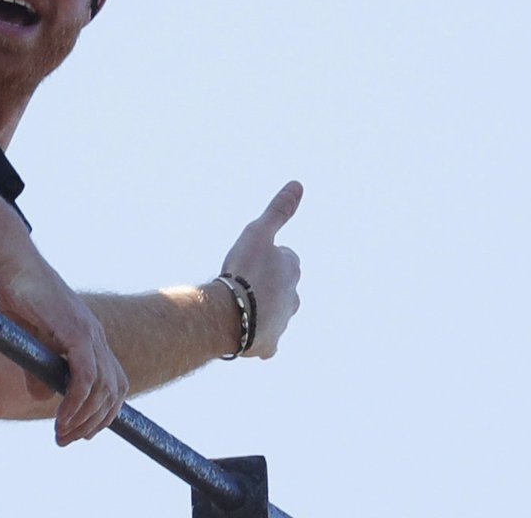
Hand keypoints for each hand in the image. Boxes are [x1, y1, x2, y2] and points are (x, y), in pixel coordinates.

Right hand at [0, 251, 128, 445]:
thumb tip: (43, 397)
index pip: (113, 383)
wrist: (11, 264)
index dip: (102, 412)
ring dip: (86, 418)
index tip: (81, 432)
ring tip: (62, 434)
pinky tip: (61, 417)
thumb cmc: (17, 296)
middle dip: (94, 423)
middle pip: (114, 390)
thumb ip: (38, 369)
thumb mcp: (29, 341)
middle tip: (66, 440)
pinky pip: (86, 375)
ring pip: (103, 387)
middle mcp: (96, 335)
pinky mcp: (75, 329)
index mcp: (89, 337)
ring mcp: (89, 331)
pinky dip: (77, 401)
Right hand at [220, 181, 302, 357]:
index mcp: (292, 270)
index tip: (249, 260)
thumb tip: (299, 184)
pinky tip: (242, 331)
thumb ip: (278, 211)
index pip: (284, 258)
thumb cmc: (243, 270)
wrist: (232, 313)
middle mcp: (293, 298)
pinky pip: (265, 342)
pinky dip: (257, 337)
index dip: (265, 257)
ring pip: (274, 314)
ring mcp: (282, 323)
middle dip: (266, 285)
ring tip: (239, 306)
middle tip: (242, 282)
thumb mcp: (258, 233)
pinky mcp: (270, 346)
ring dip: (261, 309)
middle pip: (281, 287)